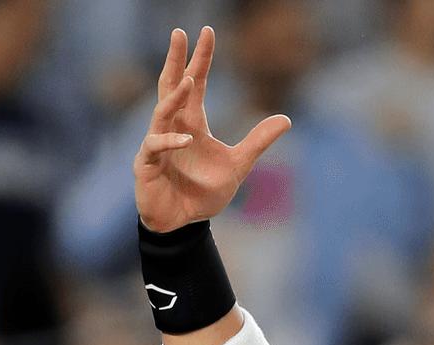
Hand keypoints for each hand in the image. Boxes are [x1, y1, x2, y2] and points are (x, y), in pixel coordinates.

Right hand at [133, 27, 291, 233]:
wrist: (184, 224)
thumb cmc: (203, 193)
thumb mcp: (238, 164)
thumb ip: (258, 141)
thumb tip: (287, 119)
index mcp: (192, 122)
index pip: (196, 84)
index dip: (201, 59)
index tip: (207, 32)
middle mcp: (172, 126)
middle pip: (172, 85)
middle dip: (176, 59)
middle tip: (179, 32)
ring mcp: (156, 143)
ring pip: (162, 110)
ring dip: (175, 95)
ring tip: (190, 78)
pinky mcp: (146, 163)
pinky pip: (156, 145)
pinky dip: (171, 140)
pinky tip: (186, 138)